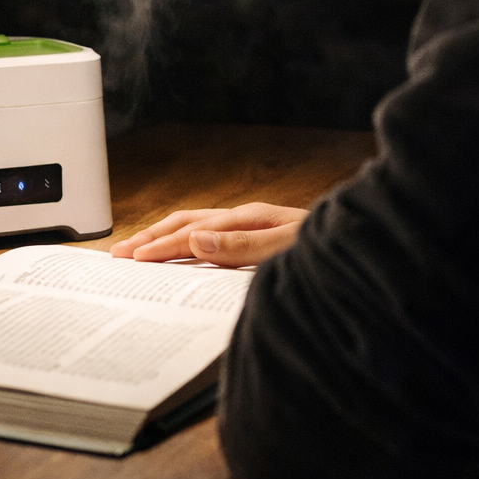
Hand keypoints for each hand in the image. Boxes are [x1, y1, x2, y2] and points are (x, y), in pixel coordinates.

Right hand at [110, 202, 309, 267]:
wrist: (361, 244)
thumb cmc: (328, 247)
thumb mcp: (288, 247)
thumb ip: (243, 246)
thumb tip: (198, 241)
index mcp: (247, 218)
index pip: (192, 232)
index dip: (160, 246)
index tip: (132, 259)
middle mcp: (244, 219)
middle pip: (186, 223)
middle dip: (151, 237)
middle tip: (118, 253)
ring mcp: (249, 227)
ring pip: (195, 227)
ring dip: (163, 238)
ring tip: (136, 251)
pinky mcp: (255, 239)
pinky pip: (211, 239)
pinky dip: (185, 244)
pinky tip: (179, 255)